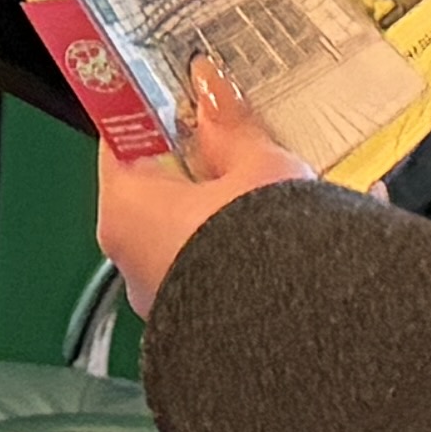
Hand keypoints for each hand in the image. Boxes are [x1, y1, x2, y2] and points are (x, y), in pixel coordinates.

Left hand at [93, 58, 310, 316]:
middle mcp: (136, 261)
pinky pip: (226, 267)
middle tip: (239, 133)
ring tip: (283, 180)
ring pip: (197, 230)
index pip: (121, 141)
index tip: (180, 91)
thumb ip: (230, 127)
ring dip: (235, 205)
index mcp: (127, 212)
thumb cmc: (267, 255)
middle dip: (204, 161)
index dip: (152, 111)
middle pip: (162, 189)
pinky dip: (256, 245)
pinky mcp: (208, 325)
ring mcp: (170, 297)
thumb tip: (209, 88)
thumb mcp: (257, 167)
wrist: (309, 343)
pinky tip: (305, 229)